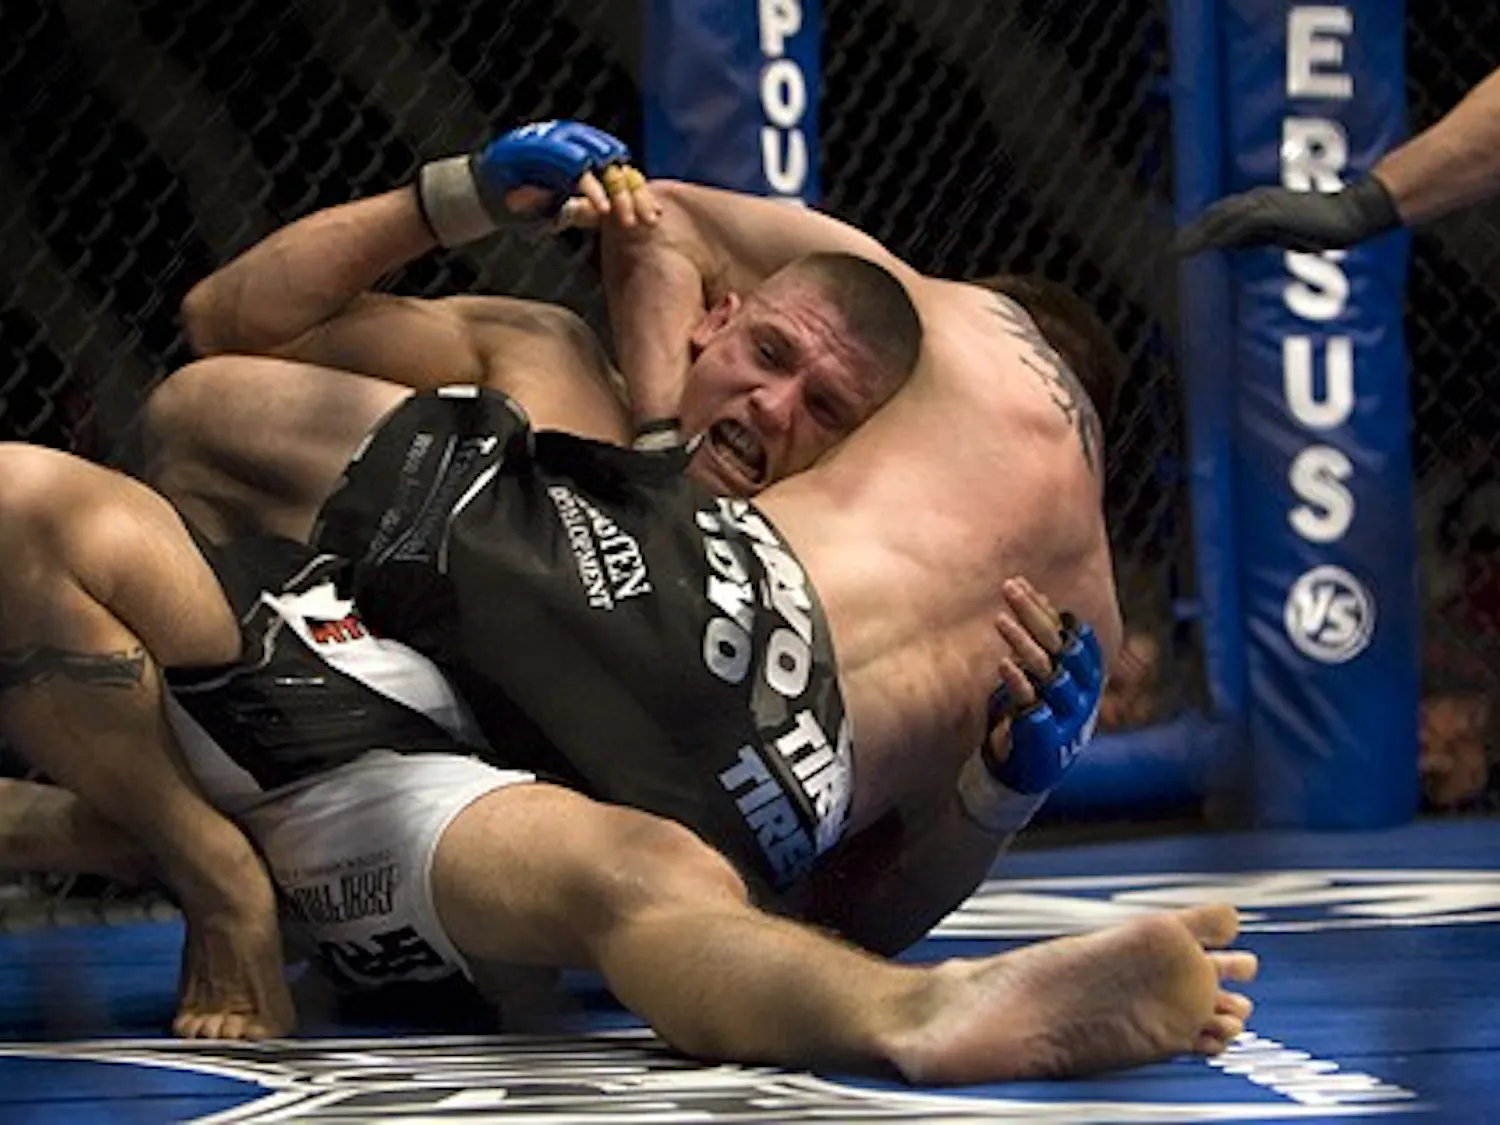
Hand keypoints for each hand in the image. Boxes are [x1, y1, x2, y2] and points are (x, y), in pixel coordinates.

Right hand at [419, 119, 656, 246]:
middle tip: (646, 221)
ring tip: (626, 219)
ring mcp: (557, 143)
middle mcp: (572, 143)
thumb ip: (580, 208)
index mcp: (579, 155)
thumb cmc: (518, 205)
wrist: (480, 197)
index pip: (618, 170)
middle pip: (615, 165)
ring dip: (615, 193)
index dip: (636, 193)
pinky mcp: (543, 149)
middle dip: (632, 195)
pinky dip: (590, 189)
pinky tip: (601, 209)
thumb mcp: (557, 210)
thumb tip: (605, 216)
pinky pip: (574, 167)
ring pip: (600, 163)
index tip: (652, 217)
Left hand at [981, 577, 1104, 794]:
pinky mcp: (1044, 733)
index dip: (1047, 609)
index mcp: (1085, 675)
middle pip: (1059, 644)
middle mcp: (1080, 692)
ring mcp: (1064, 713)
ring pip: (1048, 669)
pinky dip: (1017, 680)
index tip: (1022, 583)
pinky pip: (1031, 701)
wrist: (1026, 773)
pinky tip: (1002, 662)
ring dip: (1023, 641)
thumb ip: (1044, 641)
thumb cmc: (1033, 717)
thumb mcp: (1042, 676)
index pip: (1070, 633)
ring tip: (1000, 618)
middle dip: (1033, 614)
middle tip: (1009, 587)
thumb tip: (1038, 597)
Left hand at [1173, 175, 1400, 254]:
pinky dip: (1221, 236)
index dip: (1202, 227)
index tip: (1184, 242)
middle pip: (1217, 214)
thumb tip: (1234, 244)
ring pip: (1223, 219)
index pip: (1222, 214)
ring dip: (1200, 235)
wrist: (1353, 215)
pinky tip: (1207, 248)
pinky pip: (1240, 226)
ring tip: (1180, 251)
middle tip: (1173, 249)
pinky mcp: (1274, 213)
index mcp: (1261, 203)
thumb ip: (1259, 235)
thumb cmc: (1326, 225)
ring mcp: (1266, 204)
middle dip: (1193, 231)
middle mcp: (1259, 199)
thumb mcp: (1284, 233)